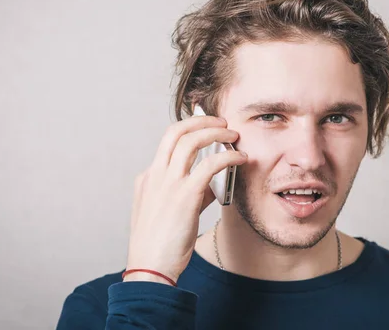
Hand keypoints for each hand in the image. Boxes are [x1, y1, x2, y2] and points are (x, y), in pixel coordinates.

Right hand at [124, 115, 246, 283]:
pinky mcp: (184, 195)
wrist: (150, 269)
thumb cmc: (160, 245)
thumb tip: (214, 181)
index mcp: (148, 178)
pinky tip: (240, 159)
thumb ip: (190, 192)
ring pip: (191, 140)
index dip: (190, 130)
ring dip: (216, 132)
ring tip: (233, 135)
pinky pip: (209, 164)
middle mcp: (155, 175)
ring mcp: (167, 183)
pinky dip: (228, 156)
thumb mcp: (169, 212)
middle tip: (222, 122)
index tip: (208, 128)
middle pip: (176, 131)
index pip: (168, 142)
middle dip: (201, 120)